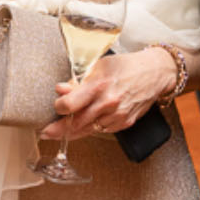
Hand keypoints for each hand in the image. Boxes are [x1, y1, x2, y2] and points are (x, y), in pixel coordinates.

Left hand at [39, 47, 175, 140]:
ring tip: (58, 133)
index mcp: (99, 86)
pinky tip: (83, 126)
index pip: (69, 105)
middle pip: (75, 123)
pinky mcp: (124, 123)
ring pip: (87, 131)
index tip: (56, 106)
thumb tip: (60, 90)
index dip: (59, 107)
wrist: (154, 74)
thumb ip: (79, 81)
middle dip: (58, 130)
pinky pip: (101, 130)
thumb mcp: (99, 66)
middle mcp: (108, 103)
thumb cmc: (125, 67)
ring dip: (71, 133)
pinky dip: (91, 129)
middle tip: (45, 132)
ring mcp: (117, 116)